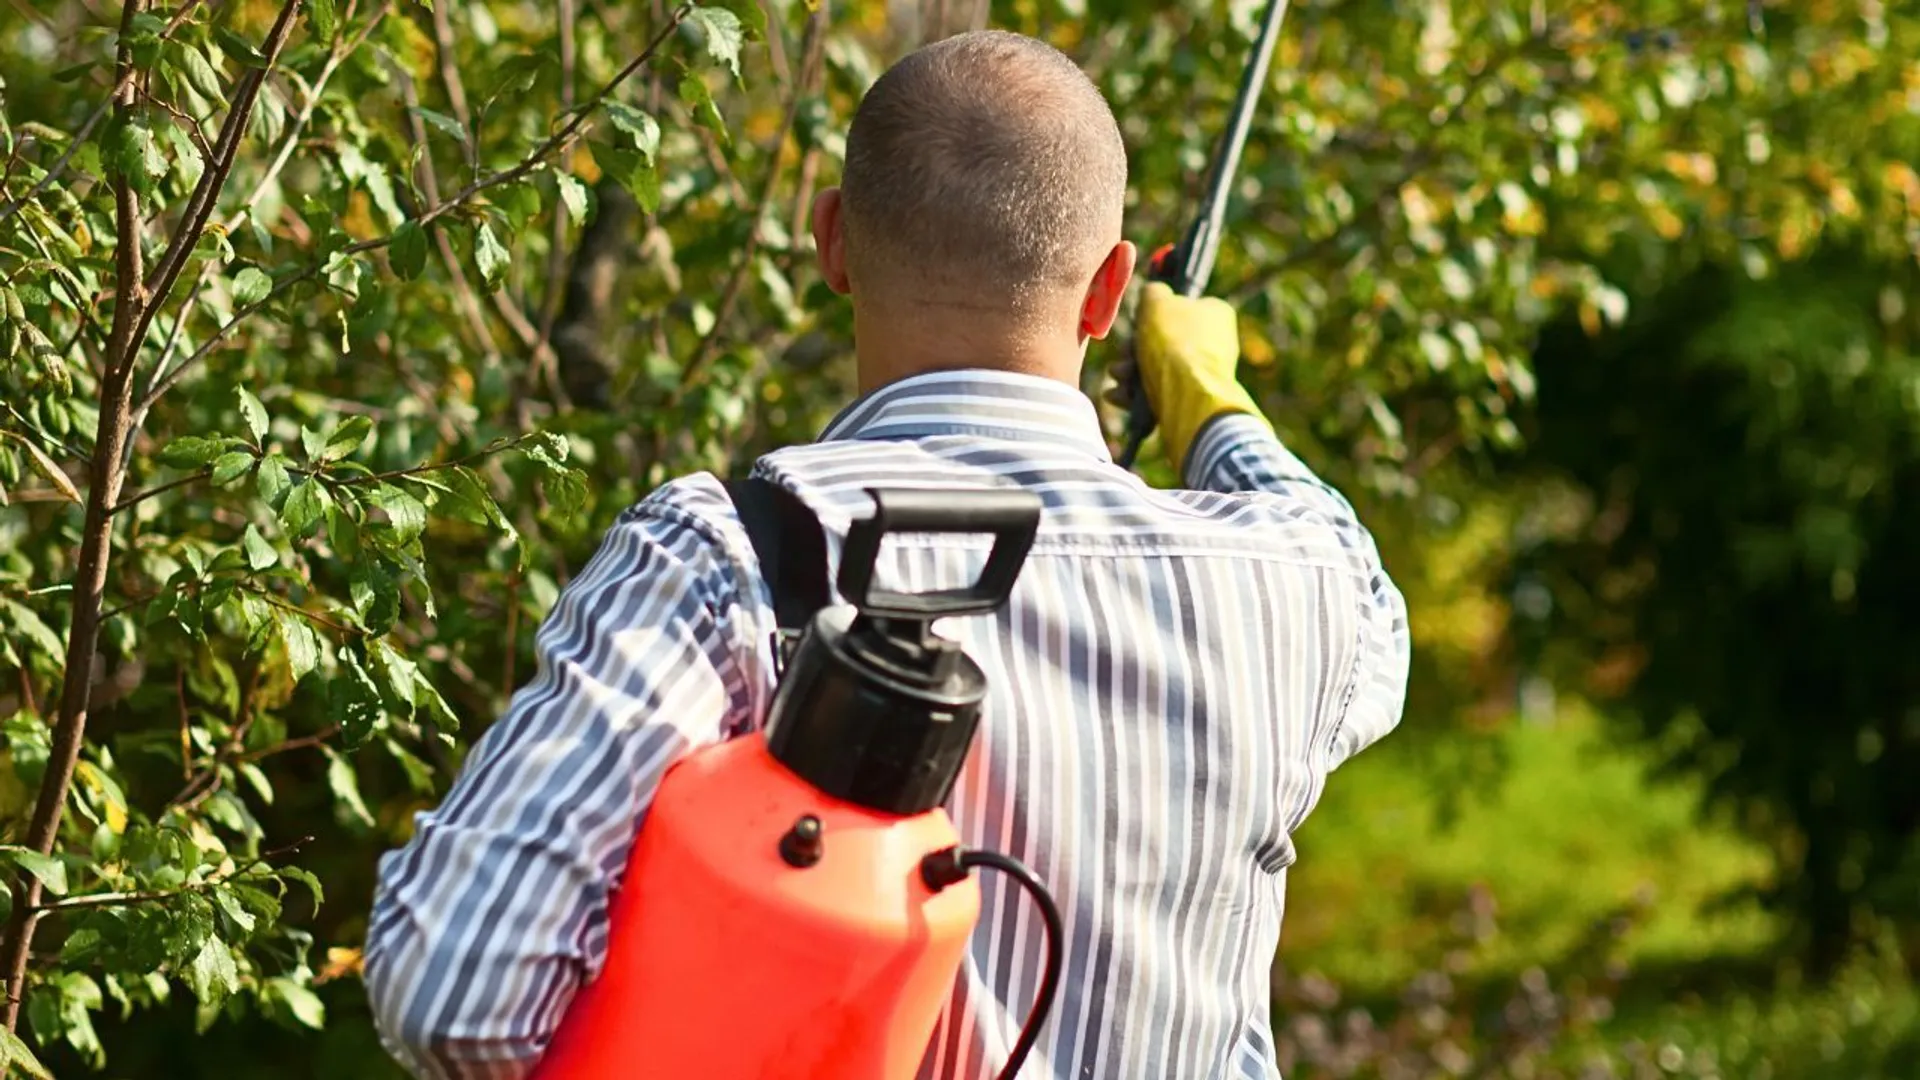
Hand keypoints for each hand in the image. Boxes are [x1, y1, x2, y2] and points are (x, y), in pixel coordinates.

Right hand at [1105, 281, 1265, 473]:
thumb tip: (1152, 294)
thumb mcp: (1158, 302)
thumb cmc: (1176, 343)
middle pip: (1162, 341)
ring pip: (1156, 368)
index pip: (1179, 307)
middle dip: (1133, 350)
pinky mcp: (1191, 401)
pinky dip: (1135, 394)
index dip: (1151, 314)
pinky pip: (1158, 392)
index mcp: (1214, 314)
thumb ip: (1153, 292)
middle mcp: (1214, 344)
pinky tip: (1117, 396)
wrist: (1190, 396)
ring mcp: (1203, 375)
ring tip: (1117, 378)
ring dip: (1128, 372)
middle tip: (1122, 355)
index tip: (1135, 322)